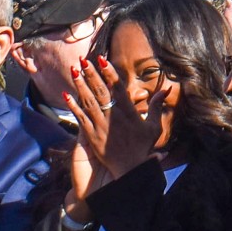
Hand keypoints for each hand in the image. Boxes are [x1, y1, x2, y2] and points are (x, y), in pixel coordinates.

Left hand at [64, 56, 160, 200]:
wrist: (130, 171)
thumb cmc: (143, 148)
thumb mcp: (154, 127)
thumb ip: (156, 107)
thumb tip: (165, 89)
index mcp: (128, 113)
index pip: (118, 88)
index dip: (109, 73)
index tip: (102, 59)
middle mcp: (113, 117)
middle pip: (100, 91)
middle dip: (91, 74)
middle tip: (83, 59)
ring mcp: (101, 127)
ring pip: (88, 102)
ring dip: (80, 85)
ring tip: (73, 70)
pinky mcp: (91, 136)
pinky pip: (80, 118)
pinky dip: (73, 106)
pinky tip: (66, 95)